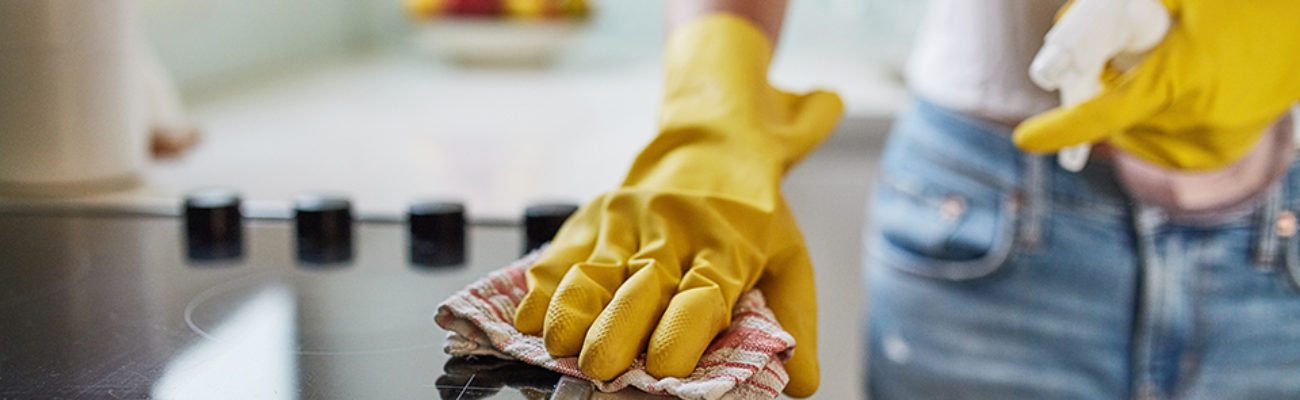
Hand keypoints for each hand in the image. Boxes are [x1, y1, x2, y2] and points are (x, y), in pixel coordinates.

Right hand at [511, 14, 841, 397]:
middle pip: (641, 285)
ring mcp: (628, 221)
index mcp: (726, 247)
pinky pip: (562, 254)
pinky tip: (529, 318)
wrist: (712, 141)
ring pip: (594, 268)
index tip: (667, 365)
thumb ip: (793, 320)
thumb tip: (799, 385)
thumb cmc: (751, 214)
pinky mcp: (594, 216)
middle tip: (601, 366)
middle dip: (617, 328)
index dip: (683, 330)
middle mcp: (674, 231)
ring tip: (559, 346)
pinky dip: (542, 288)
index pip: (703, 293)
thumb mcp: (788, 257)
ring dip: (572, 309)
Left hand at [1015, 0, 1299, 170]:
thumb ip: (1113, 19)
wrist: (1296, 23)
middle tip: (1128, 60)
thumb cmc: (1234, 3)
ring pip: (1137, 135)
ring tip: (1168, 67)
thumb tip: (1063, 42)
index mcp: (1182, 76)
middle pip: (1118, 121)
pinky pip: (1164, 145)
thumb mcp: (1178, 0)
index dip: (1063, 130)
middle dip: (1109, 94)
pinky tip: (1177, 90)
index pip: (1106, 112)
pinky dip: (1155, 122)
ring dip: (1133, 111)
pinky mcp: (1222, 149)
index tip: (1025, 140)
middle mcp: (1198, 116)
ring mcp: (1216, 138)